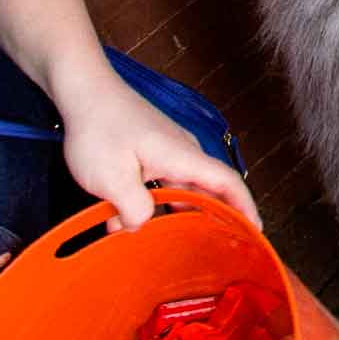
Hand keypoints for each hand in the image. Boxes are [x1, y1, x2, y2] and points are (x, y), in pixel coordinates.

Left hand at [51, 57, 259, 232]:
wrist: (83, 89)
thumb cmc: (99, 128)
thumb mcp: (112, 179)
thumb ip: (133, 210)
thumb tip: (140, 224)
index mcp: (182, 156)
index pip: (227, 183)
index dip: (245, 208)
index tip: (256, 231)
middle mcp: (181, 152)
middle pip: (208, 189)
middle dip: (214, 219)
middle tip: (215, 250)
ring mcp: (166, 149)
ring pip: (179, 188)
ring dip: (171, 214)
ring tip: (166, 243)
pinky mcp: (149, 149)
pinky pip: (160, 181)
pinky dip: (150, 202)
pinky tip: (122, 220)